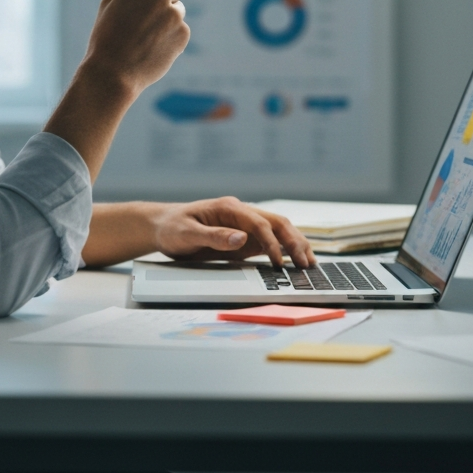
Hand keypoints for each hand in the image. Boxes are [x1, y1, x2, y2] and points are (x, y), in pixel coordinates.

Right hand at [80, 0, 189, 98]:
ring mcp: (175, 14)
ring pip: (176, 10)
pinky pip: (179, 29)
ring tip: (145, 37)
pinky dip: (170, 36)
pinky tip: (152, 48)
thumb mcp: (108, 5)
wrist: (112, 74)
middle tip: (152, 11)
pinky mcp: (183, 33)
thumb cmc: (105, 38)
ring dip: (166, 18)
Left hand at [151, 197, 315, 268]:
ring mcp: (244, 225)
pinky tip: (295, 263)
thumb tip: (241, 238)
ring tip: (310, 264)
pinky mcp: (244, 238)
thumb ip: (214, 236)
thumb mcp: (187, 233)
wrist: (163, 227)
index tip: (278, 262)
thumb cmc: (172, 227)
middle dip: (294, 241)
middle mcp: (241, 214)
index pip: (258, 223)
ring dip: (295, 245)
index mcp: (229, 208)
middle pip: (276, 223)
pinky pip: (269, 242)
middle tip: (306, 264)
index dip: (271, 242)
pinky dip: (285, 251)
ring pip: (278, 231)